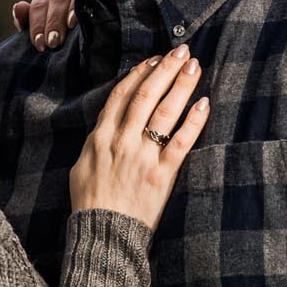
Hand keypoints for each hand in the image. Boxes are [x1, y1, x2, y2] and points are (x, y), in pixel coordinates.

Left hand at [12, 0, 80, 50]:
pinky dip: (77, 5)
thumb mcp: (48, 29)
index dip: (36, 25)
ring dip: (61, 16)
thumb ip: (29, 21)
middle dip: (50, 22)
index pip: (38, 5)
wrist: (108, 33)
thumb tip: (18, 6)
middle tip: (51, 44)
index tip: (39, 45)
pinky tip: (75, 20)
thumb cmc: (71, 33)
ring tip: (61, 36)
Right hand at [68, 44, 208, 228]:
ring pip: (163, 112)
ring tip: (194, 66)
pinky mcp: (161, 176)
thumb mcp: (82, 167)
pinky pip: (180, 143)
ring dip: (180, 85)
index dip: (139, 74)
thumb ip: (96, 143)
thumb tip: (107, 124)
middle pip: (145, 96)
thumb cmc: (90, 204)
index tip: (154, 59)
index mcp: (100, 138)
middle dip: (165, 70)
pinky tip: (204, 104)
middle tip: (182, 50)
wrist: (102, 236)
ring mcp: (142, 158)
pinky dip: (193, 122)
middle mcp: (122, 142)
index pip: (121, 96)